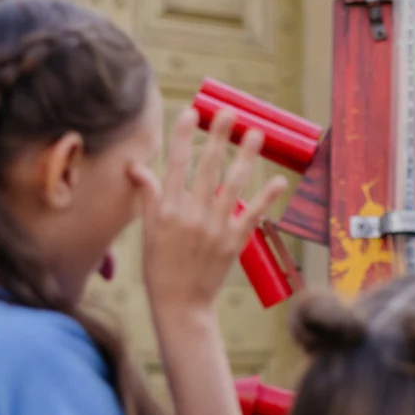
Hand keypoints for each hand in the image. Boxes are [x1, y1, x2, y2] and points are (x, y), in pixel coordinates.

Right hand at [135, 106, 286, 315]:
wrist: (180, 303)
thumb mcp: (147, 230)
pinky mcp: (233, 242)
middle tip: (230, 112)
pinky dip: (266, 197)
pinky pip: (252, 214)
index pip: (176, 164)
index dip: (184, 136)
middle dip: (219, 137)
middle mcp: (190, 215)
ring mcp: (214, 228)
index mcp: (166, 210)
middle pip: (207, 168)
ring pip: (233, 184)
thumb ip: (147, 195)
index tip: (192, 111)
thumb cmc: (160, 266)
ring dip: (246, 157)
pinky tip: (278, 180)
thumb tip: (136, 166)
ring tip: (256, 133)